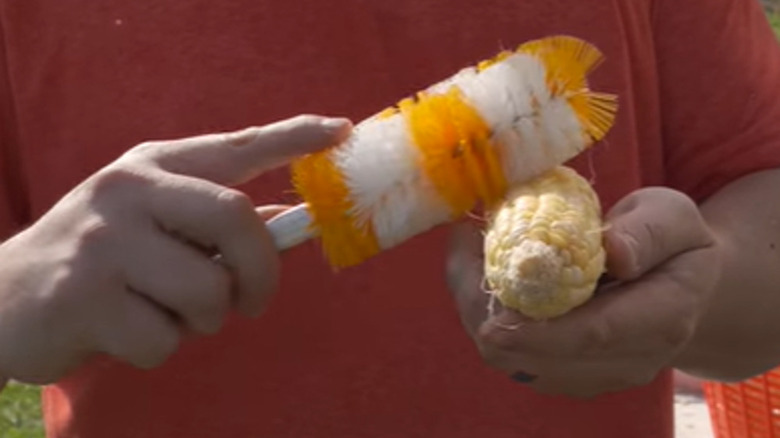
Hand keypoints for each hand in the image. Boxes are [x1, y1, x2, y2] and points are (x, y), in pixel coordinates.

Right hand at [0, 115, 350, 384]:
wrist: (3, 297)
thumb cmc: (100, 261)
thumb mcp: (151, 224)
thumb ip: (209, 222)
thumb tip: (279, 225)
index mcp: (154, 167)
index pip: (237, 145)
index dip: (293, 137)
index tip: (340, 131)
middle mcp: (130, 191)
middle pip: (236, 219)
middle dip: (261, 273)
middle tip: (254, 301)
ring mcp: (105, 241)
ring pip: (208, 290)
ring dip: (203, 319)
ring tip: (165, 311)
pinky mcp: (84, 296)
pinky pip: (166, 338)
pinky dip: (160, 347)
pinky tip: (123, 331)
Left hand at [446, 187, 720, 397]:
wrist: (677, 284)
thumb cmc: (672, 243)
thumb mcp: (674, 217)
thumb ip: (649, 231)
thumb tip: (613, 252)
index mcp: (662, 319)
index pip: (593, 336)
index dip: (538, 331)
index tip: (492, 319)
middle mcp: (627, 361)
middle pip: (541, 358)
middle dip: (490, 313)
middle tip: (464, 249)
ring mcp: (595, 375)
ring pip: (517, 361)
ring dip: (481, 311)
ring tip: (468, 251)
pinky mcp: (568, 374)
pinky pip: (513, 357)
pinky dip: (488, 316)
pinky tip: (482, 273)